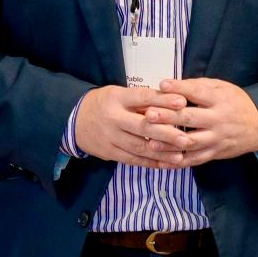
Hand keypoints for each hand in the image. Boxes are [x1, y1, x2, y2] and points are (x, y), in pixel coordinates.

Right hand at [74, 85, 191, 166]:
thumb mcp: (117, 93)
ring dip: (162, 152)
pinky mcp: (109, 152)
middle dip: (166, 133)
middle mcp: (113, 118)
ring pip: (139, 146)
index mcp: (117, 98)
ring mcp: (110, 137)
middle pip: (143, 126)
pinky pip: (132, 159)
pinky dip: (150, 162)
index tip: (182, 102)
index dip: (163, 100)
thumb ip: (140, 99)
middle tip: (185, 138)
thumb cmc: (102, 103)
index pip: (143, 98)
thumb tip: (170, 101)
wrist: (72, 120)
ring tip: (180, 155)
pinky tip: (165, 163)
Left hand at [148, 79, 257, 166]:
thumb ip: (200, 85)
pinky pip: (195, 160)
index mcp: (219, 99)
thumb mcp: (223, 87)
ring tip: (150, 142)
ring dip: (169, 143)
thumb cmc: (237, 103)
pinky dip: (178, 162)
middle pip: (190, 118)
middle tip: (149, 114)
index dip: (180, 88)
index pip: (197, 92)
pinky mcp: (215, 153)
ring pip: (190, 142)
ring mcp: (216, 138)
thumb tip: (174, 85)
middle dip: (168, 117)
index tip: (162, 84)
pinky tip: (162, 162)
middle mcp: (218, 119)